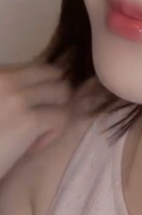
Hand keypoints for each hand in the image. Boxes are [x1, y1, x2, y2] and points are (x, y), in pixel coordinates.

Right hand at [0, 62, 71, 180]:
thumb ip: (8, 93)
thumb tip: (43, 88)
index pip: (36, 68)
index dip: (40, 87)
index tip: (28, 109)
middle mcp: (5, 79)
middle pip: (53, 73)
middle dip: (54, 94)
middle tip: (42, 116)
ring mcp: (17, 98)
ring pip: (62, 91)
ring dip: (56, 111)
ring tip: (37, 131)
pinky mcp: (29, 121)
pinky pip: (62, 116)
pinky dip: (54, 132)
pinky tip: (33, 146)